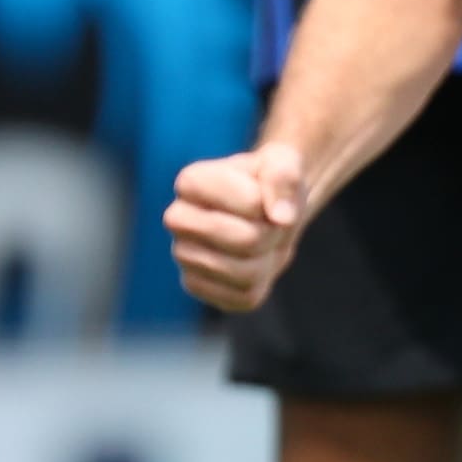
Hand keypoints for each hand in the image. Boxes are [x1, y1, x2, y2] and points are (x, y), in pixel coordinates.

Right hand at [165, 141, 312, 315]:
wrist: (261, 213)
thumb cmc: (268, 185)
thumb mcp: (284, 165)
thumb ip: (284, 177)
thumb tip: (282, 219)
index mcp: (191, 181)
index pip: (251, 202)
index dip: (272, 203)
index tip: (263, 196)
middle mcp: (177, 218)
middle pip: (245, 240)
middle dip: (270, 233)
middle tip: (267, 223)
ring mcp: (183, 255)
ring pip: (244, 273)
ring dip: (266, 259)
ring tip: (259, 242)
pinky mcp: (196, 285)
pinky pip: (242, 297)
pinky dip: (259, 283)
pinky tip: (249, 264)